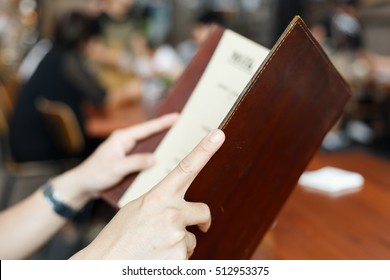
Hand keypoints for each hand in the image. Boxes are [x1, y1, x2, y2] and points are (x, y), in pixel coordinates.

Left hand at [51, 113, 178, 209]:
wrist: (82, 185)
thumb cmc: (95, 174)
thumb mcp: (116, 168)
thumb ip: (135, 162)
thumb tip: (154, 159)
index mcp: (122, 138)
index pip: (146, 128)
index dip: (162, 122)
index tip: (177, 116)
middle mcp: (125, 141)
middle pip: (150, 134)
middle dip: (165, 131)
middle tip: (183, 128)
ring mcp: (127, 150)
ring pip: (148, 146)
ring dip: (160, 145)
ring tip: (178, 144)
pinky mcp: (127, 160)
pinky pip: (144, 156)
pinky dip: (154, 157)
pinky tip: (164, 161)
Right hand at [71, 129, 224, 258]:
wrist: (105, 265)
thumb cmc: (119, 236)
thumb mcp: (137, 209)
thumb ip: (161, 202)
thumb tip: (180, 206)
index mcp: (158, 196)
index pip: (186, 168)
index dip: (204, 150)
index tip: (218, 135)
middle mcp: (171, 213)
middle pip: (202, 211)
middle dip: (201, 220)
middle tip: (200, 226)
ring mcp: (177, 236)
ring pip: (191, 237)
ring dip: (179, 242)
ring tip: (155, 248)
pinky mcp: (180, 258)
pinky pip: (187, 255)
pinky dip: (175, 257)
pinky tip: (157, 259)